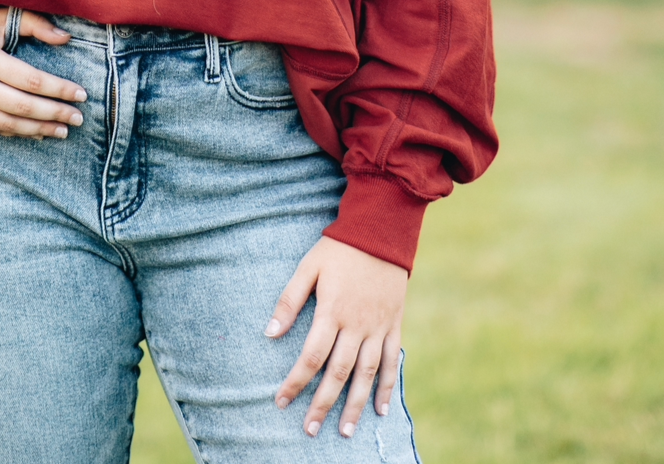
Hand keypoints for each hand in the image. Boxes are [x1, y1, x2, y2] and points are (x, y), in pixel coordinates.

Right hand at [0, 2, 87, 138]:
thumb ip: (34, 24)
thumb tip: (67, 38)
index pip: (32, 80)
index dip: (60, 89)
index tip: (82, 95)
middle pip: (22, 106)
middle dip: (55, 113)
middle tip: (79, 118)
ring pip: (7, 124)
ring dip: (38, 129)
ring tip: (62, 130)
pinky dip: (13, 132)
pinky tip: (34, 132)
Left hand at [265, 238, 406, 438]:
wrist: (380, 231)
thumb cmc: (339, 248)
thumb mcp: (308, 267)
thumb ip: (289, 300)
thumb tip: (269, 333)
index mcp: (332, 311)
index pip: (311, 356)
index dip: (296, 382)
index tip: (282, 402)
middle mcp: (356, 325)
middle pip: (338, 373)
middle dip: (322, 403)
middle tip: (310, 430)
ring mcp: (378, 326)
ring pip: (366, 374)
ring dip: (355, 405)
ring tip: (345, 431)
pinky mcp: (394, 324)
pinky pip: (392, 361)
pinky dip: (388, 386)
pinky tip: (381, 408)